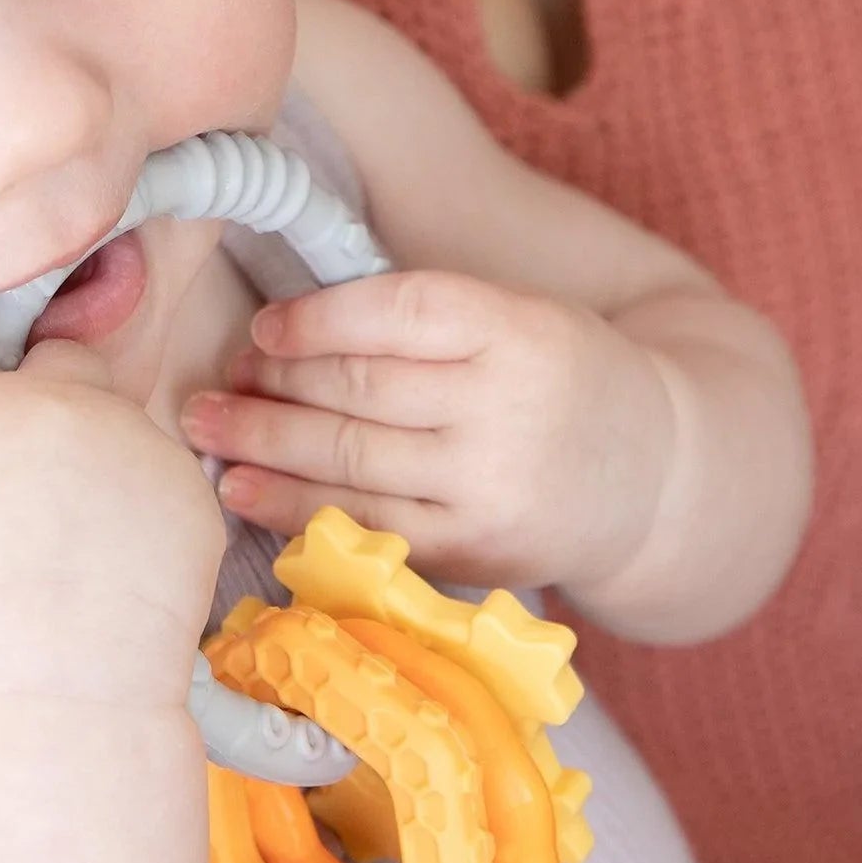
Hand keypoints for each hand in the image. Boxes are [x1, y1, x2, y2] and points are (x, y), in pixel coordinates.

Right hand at [0, 305, 224, 707]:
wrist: (60, 700)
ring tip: (80, 540)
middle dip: (47, 390)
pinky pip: (158, 472)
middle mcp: (55, 400)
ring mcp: (132, 436)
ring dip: (98, 454)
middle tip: (34, 467)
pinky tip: (121, 565)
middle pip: (58, 353)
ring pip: (116, 418)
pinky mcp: (188, 480)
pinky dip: (142, 504)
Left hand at [177, 270, 676, 593]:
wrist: (655, 476)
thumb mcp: (516, 317)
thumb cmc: (557, 377)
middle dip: (271, 384)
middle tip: (215, 382)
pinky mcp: (475, 551)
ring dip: (262, 444)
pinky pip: (365, 525)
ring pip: (350, 459)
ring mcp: (490, 486)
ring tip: (206, 429)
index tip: (262, 327)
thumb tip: (282, 327)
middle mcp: (506, 406)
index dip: (313, 318)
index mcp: (517, 327)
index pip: (393, 311)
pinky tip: (243, 492)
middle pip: (359, 389)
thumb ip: (422, 319)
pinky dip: (293, 508)